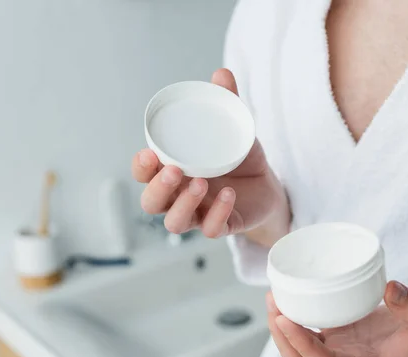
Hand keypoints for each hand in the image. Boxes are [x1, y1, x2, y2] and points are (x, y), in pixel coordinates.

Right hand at [132, 68, 286, 238]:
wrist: (267, 185)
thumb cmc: (239, 158)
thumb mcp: (233, 129)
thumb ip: (226, 103)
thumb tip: (222, 74)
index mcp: (173, 171)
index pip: (144, 175)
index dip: (140, 168)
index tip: (148, 154)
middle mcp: (179, 196)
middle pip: (151, 203)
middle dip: (157, 188)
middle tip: (174, 170)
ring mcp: (199, 214)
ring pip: (174, 223)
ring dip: (182, 204)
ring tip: (200, 183)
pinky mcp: (222, 226)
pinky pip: (212, 230)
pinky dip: (218, 214)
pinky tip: (229, 194)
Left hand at [267, 281, 407, 356]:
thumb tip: (391, 288)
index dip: (301, 343)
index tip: (285, 319)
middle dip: (281, 334)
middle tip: (273, 301)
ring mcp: (338, 350)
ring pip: (299, 347)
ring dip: (281, 326)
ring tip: (273, 296)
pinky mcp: (337, 335)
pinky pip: (307, 329)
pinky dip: (295, 315)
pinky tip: (289, 295)